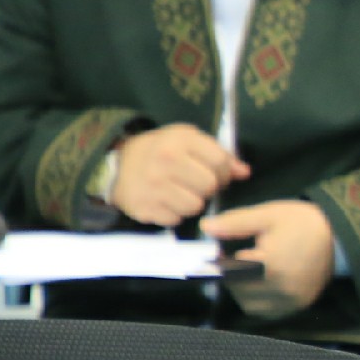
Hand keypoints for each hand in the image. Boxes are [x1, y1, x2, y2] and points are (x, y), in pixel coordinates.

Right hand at [110, 123, 247, 226]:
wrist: (115, 166)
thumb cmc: (159, 151)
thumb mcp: (186, 140)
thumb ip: (218, 153)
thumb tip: (244, 172)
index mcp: (179, 140)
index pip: (220, 162)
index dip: (224, 171)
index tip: (216, 173)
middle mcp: (165, 161)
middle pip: (210, 186)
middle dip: (208, 187)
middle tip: (196, 184)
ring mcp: (153, 186)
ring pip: (195, 206)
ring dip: (192, 202)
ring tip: (179, 192)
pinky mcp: (145, 208)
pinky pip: (176, 219)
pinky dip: (174, 213)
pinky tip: (164, 201)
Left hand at [205, 200, 335, 317]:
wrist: (338, 236)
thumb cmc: (302, 221)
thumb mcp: (268, 215)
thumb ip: (234, 223)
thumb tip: (205, 227)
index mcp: (269, 264)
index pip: (229, 272)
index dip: (220, 263)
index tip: (220, 253)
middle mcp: (279, 288)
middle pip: (237, 290)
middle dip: (232, 276)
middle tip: (237, 260)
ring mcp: (290, 300)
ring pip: (249, 305)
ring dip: (242, 291)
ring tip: (250, 272)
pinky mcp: (297, 306)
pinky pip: (267, 312)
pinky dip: (258, 301)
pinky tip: (262, 284)